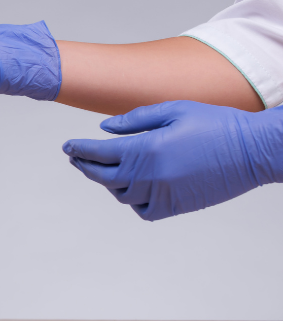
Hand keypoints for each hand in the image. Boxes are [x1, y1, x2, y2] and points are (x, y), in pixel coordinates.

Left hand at [64, 101, 282, 220]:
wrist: (253, 150)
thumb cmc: (215, 123)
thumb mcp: (173, 110)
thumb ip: (134, 120)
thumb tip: (104, 129)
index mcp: (146, 149)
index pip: (98, 153)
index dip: (78, 150)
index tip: (67, 146)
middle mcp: (150, 176)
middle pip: (103, 176)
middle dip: (85, 166)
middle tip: (76, 158)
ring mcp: (164, 194)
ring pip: (121, 195)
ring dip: (107, 182)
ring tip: (102, 169)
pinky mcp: (178, 206)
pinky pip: (144, 210)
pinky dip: (133, 201)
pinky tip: (132, 188)